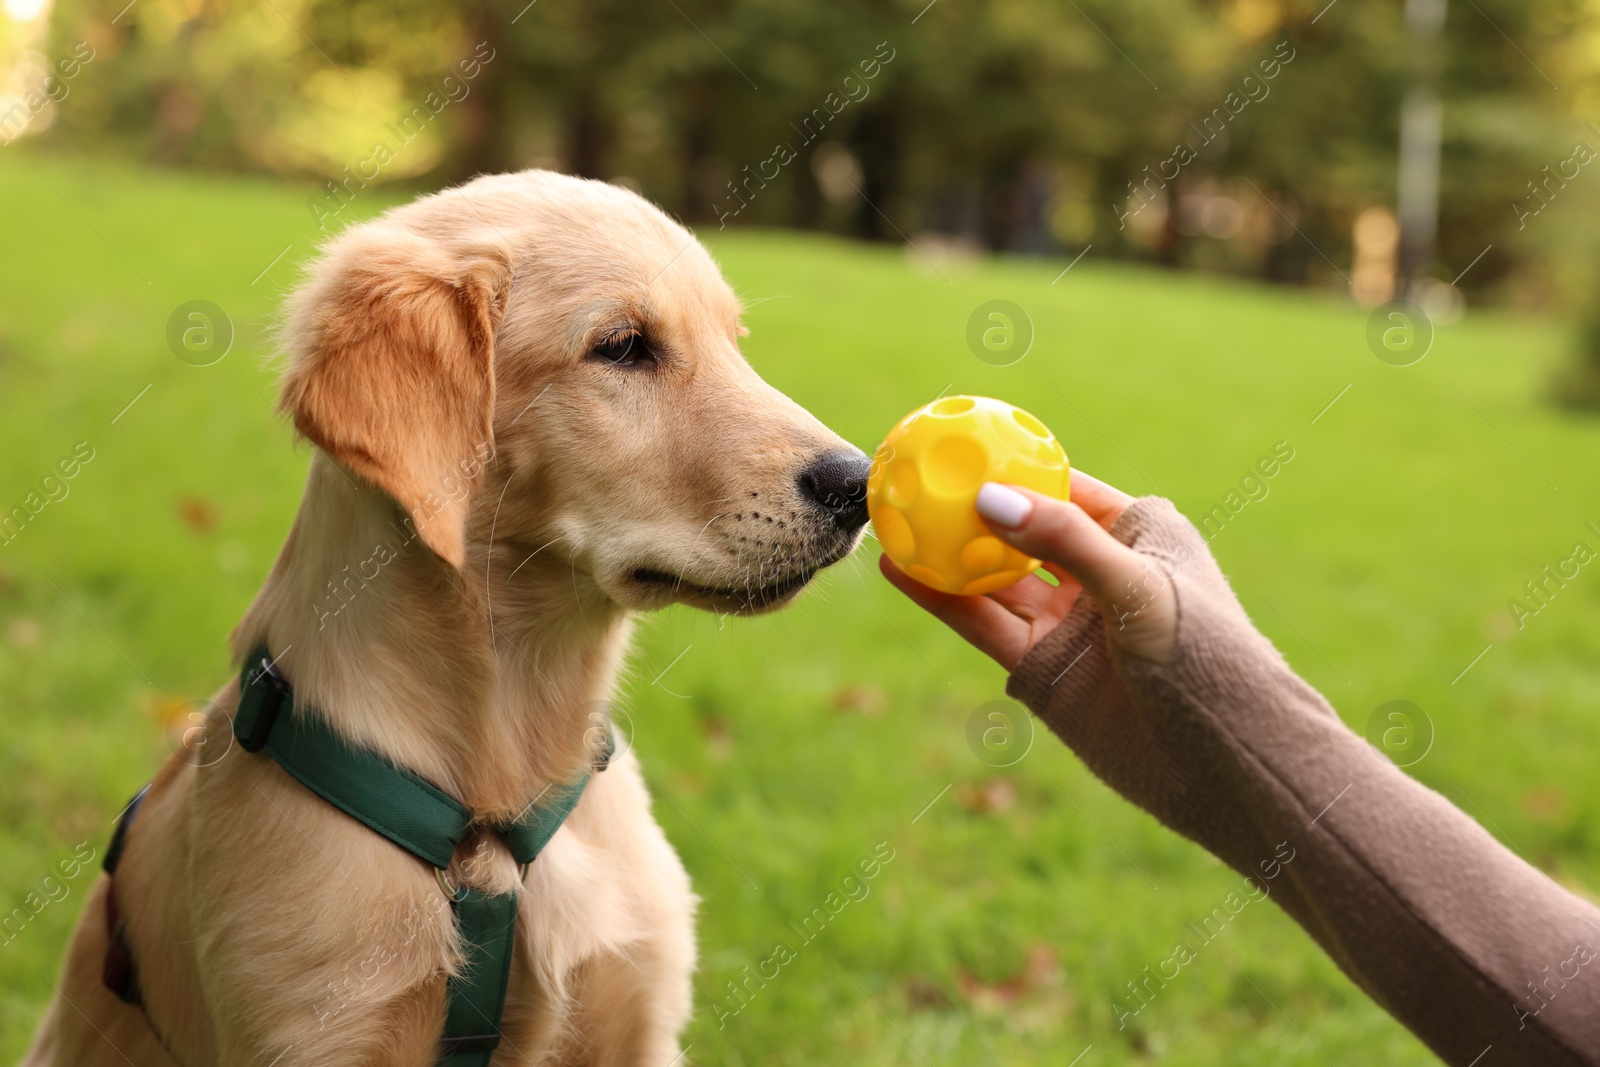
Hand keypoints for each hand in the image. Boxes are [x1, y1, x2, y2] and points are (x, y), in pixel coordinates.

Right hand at [879, 470, 1176, 667]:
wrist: (1222, 764)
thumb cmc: (1203, 658)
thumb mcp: (1139, 588)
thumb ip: (1065, 541)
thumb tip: (988, 498)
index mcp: (1140, 534)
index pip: (1068, 487)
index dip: (1017, 465)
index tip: (963, 442)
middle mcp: (1099, 573)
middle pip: (1022, 529)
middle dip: (971, 506)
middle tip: (916, 477)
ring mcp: (1069, 621)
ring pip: (995, 577)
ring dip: (946, 552)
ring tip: (894, 520)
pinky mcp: (1043, 666)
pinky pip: (984, 623)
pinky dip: (942, 598)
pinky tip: (902, 571)